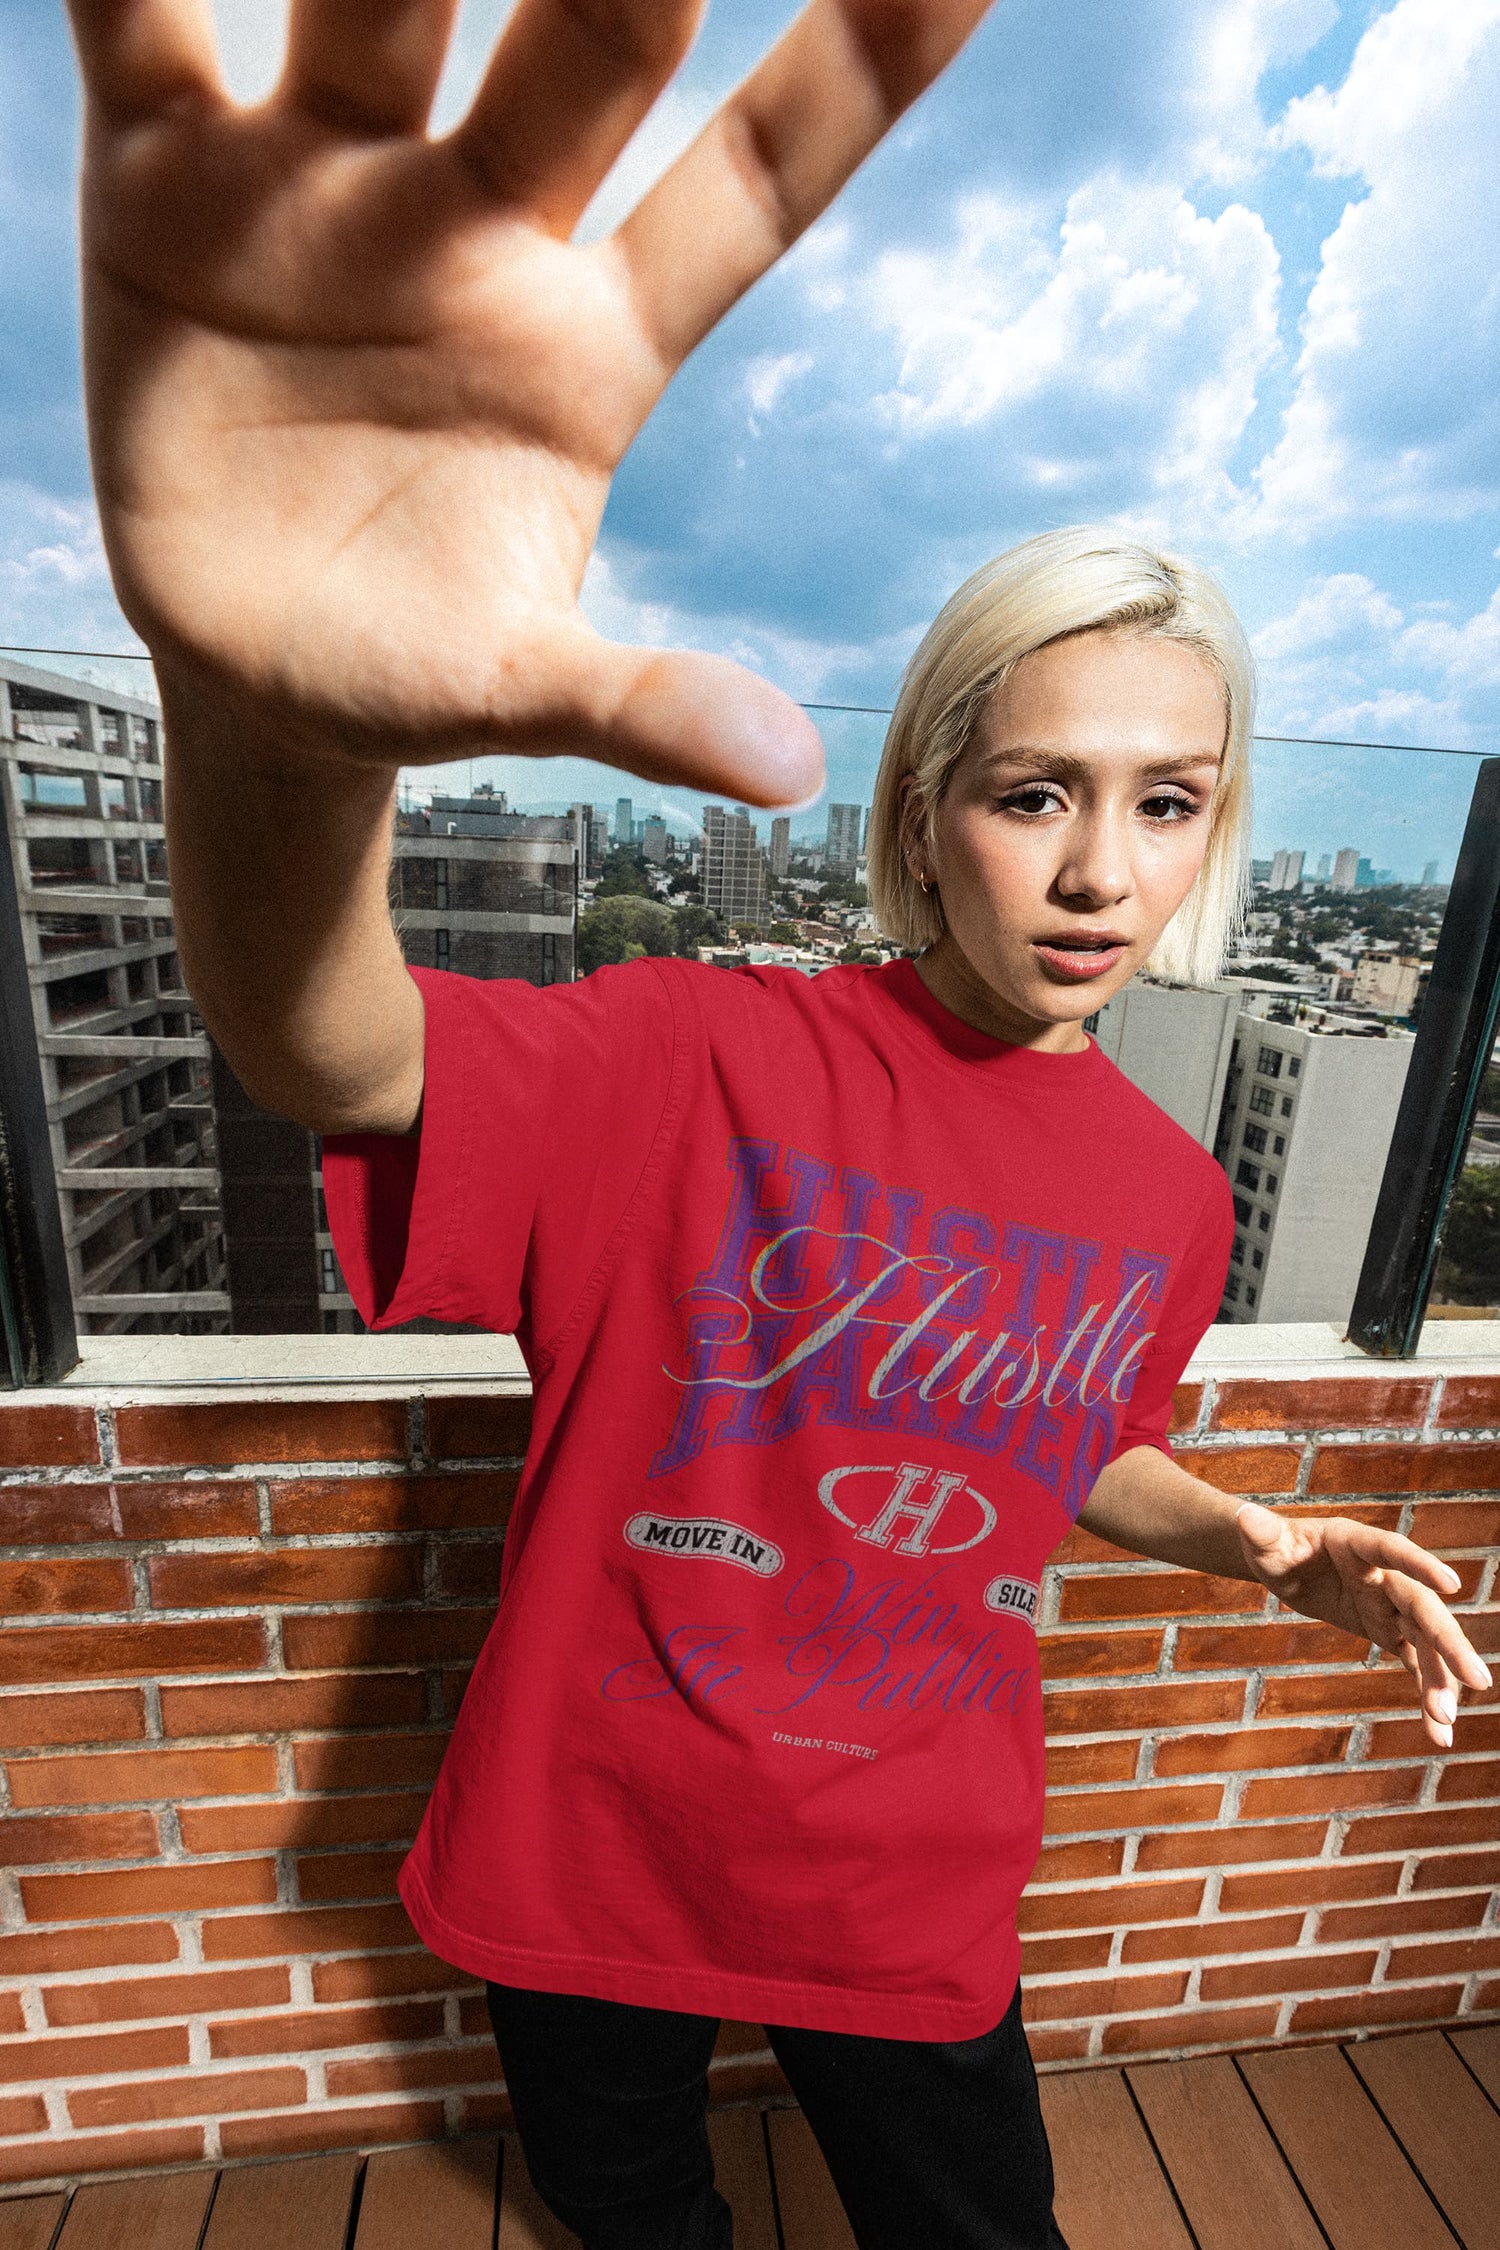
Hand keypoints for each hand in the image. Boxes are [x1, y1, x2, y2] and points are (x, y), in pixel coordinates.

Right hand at [67, 0, 992, 799]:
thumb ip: (635, 708)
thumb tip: (784, 775)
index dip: (854, 73)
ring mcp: (327, 183)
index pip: (750, 187)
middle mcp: (477, 226)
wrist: (246, 665)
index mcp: (589, 344)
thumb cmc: (406, 668)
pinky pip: (147, 26)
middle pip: (580, 47)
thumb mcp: (514, 689)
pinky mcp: (169, 176)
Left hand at [1235, 1501, 1492, 1748]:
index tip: (1453, 1583)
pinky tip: (1437, 1730)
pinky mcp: (1389, 1631)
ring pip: (1426, 1643)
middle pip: (1424, 1608)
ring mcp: (1391, 1606)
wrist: (1289, 1563)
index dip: (1421, 1565)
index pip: (1393, 1551)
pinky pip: (1415, 1664)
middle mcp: (1385, 1575)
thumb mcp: (1264, 1541)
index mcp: (1357, 1544)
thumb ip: (1259, 1532)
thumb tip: (1244, 1517)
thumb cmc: (1277, 1546)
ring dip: (1440, 1680)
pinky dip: (1425, 1693)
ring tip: (1445, 1723)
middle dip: (1450, 1643)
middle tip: (1479, 1680)